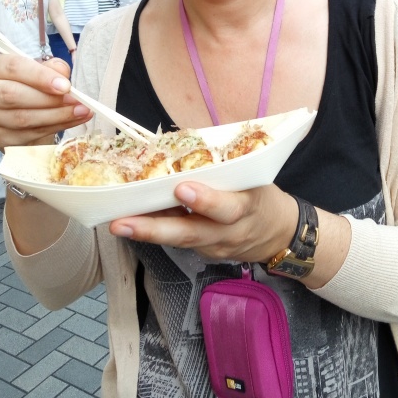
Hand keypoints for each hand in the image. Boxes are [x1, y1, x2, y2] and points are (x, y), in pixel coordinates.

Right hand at [0, 54, 92, 148]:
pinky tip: (73, 121)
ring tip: (81, 111)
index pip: (13, 67)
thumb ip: (51, 68)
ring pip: (21, 119)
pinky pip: (28, 135)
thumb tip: (62, 74)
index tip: (65, 86)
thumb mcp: (40, 70)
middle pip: (12, 95)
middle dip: (49, 99)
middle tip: (76, 101)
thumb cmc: (30, 85)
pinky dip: (55, 128)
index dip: (40, 76)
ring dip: (56, 116)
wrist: (20, 111)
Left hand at [110, 183, 298, 264]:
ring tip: (118, 224)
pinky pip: (180, 243)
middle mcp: (230, 232)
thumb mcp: (254, 177)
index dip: (206, 200)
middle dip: (155, 229)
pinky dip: (157, 233)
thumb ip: (226, 167)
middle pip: (192, 233)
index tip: (182, 189)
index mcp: (247, 206)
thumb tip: (185, 144)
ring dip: (147, 234)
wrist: (280, 234)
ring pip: (180, 241)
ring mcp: (216, 247)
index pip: (227, 207)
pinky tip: (132, 224)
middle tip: (122, 221)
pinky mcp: (206, 254)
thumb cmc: (262, 195)